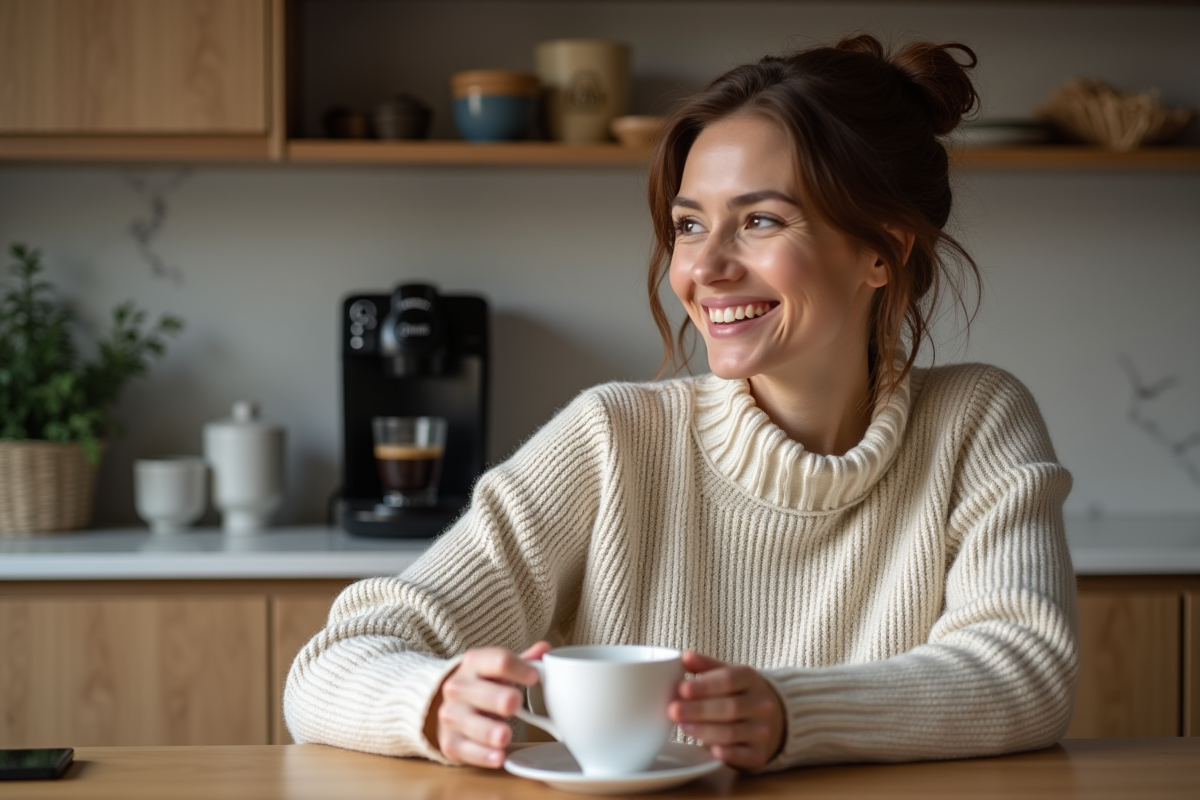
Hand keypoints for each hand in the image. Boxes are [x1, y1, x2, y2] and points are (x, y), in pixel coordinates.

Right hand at [428, 641, 551, 767]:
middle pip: (482, 692)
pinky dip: (482, 755)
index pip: (498, 660)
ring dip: (488, 731)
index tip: (535, 678)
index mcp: (474, 663)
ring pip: (470, 723)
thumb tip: (545, 649)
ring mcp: (451, 715)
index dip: (519, 669)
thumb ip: (524, 661)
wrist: (449, 704)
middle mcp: (458, 687)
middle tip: (516, 703)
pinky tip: (498, 757)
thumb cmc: (484, 685)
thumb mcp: (500, 669)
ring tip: (506, 736)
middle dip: (499, 698)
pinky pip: (464, 749)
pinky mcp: (450, 742)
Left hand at [667, 650, 785, 770]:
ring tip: (683, 727)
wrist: (774, 718)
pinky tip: (711, 749)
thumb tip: (685, 657)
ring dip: (705, 731)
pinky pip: (743, 755)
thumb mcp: (727, 674)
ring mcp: (762, 730)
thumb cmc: (740, 693)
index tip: (682, 688)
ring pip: (732, 732)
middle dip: (699, 710)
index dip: (704, 685)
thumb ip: (705, 666)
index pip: (728, 680)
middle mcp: (761, 704)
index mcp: (750, 679)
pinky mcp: (759, 754)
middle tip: (673, 710)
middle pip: (729, 707)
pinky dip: (727, 753)